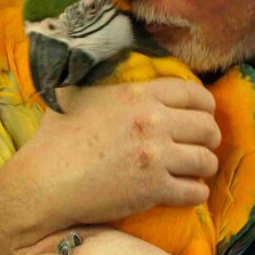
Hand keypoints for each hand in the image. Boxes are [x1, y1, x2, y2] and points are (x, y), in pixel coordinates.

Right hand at [10, 79, 220, 229]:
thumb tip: (109, 62)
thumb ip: (103, 78)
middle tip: (203, 144)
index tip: (203, 114)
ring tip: (197, 170)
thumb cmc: (55, 138)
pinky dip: (196, 193)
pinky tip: (189, 191)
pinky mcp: (153, 189)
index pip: (194, 93)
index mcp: (137, 94)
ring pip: (205, 160)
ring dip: (205, 166)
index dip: (205, 105)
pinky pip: (194, 192)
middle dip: (210, 136)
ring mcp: (155, 157)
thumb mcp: (79, 93)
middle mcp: (152, 122)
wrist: (45, 182)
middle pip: (207, 126)